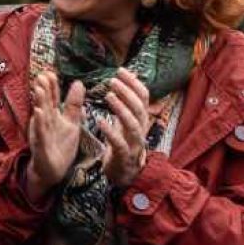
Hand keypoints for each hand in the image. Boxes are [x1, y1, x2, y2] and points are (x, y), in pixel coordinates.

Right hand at [26, 71, 84, 197]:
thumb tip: (79, 83)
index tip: (50, 72)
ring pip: (41, 115)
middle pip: (45, 103)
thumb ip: (73, 105)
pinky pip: (41, 133)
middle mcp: (46, 122)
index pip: (52, 98)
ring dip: (40, 102)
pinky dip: (40, 123)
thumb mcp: (71, 123)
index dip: (52, 86)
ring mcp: (42, 133)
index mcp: (53, 116)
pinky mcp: (42, 145)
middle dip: (44, 89)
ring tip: (40, 88)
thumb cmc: (61, 146)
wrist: (53, 171)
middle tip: (42, 75)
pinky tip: (39, 113)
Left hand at [98, 68, 151, 187]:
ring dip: (121, 109)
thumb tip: (126, 80)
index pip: (143, 97)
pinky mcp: (124, 157)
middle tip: (112, 80)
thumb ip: (126, 104)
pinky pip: (120, 143)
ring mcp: (134, 144)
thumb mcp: (125, 122)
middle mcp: (141, 130)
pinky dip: (111, 131)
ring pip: (133, 124)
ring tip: (108, 96)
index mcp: (140, 120)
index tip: (120, 70)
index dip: (134, 83)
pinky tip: (100, 120)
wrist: (125, 174)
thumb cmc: (123, 144)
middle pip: (139, 108)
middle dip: (127, 92)